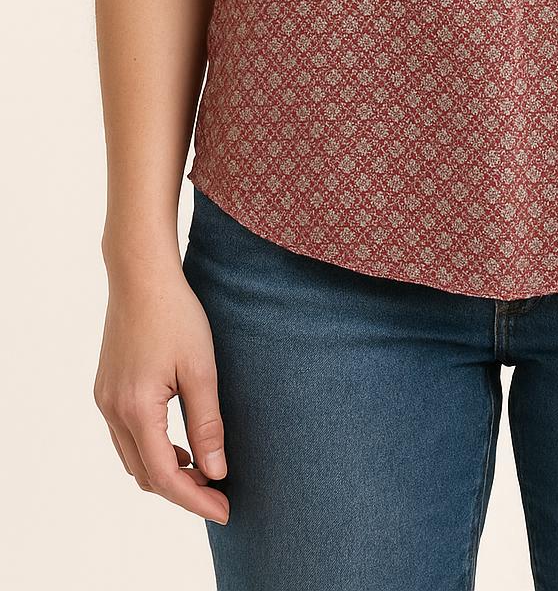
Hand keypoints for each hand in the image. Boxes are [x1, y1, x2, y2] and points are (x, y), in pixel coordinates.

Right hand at [93, 263, 229, 524]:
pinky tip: (179, 443)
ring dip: (165, 472)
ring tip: (204, 470)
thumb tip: (216, 471)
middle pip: (145, 474)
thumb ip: (207, 424)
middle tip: (220, 493)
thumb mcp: (201, 369)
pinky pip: (125, 437)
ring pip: (133, 458)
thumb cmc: (176, 314)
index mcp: (136, 409)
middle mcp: (113, 410)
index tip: (225, 511)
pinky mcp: (106, 389)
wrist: (141, 275)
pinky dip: (152, 450)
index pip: (165, 476)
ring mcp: (105, 400)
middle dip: (182, 490)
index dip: (196, 499)